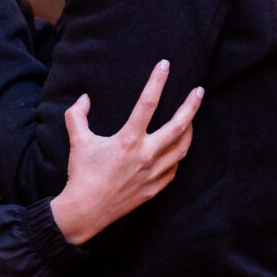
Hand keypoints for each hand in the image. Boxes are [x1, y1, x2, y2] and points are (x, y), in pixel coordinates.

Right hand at [49, 61, 202, 246]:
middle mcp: (145, 155)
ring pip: (182, 148)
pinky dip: (178, 156)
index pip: (147, 104)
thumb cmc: (81, 174)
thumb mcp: (78, 140)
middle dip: (191, 106)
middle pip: (178, 126)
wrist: (85, 211)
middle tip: (199, 91)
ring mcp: (153, 173)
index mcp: (127, 140)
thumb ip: (77, 115)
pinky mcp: (154, 188)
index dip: (157, 82)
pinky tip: (177, 148)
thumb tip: (84, 98)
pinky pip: (174, 169)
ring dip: (189, 130)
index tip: (165, 65)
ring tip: (191, 119)